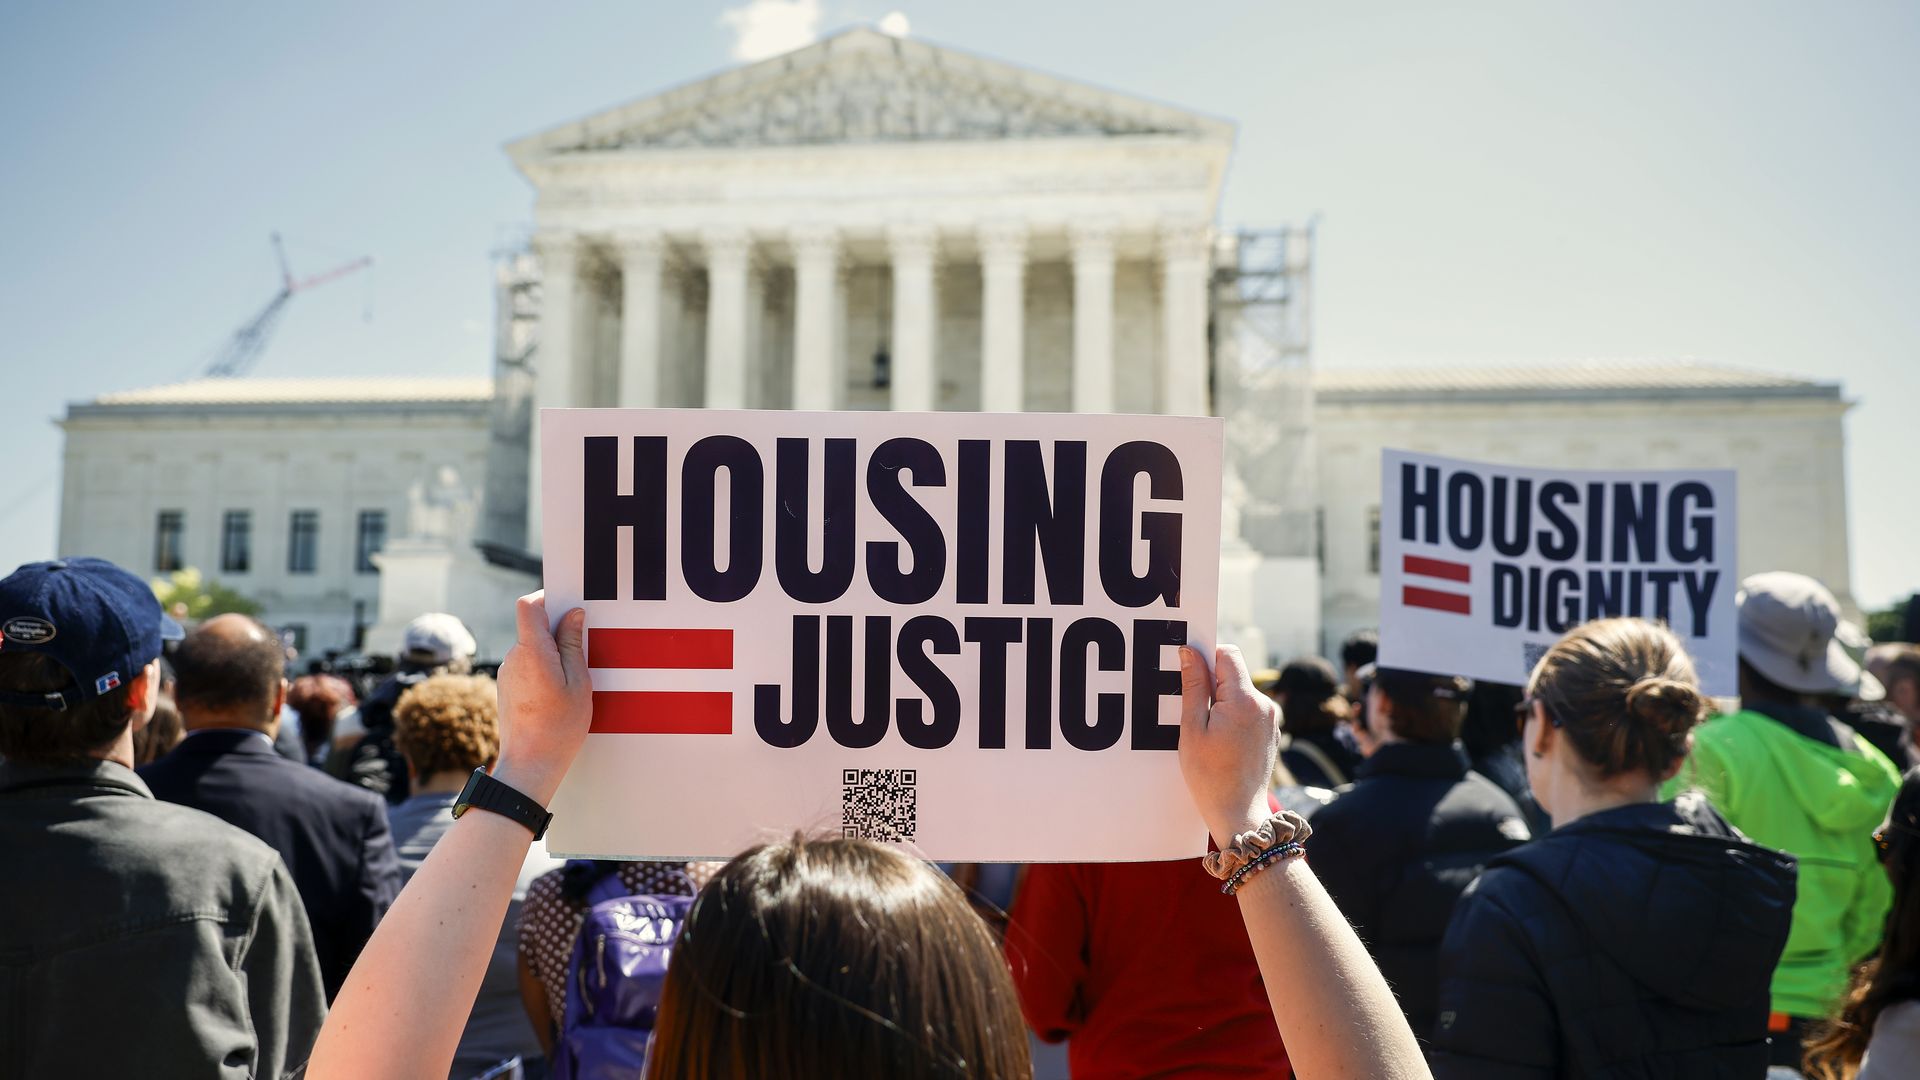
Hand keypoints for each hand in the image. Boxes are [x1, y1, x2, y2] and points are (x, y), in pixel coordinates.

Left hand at [492, 592, 591, 805]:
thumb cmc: (559, 727)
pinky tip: (558, 695)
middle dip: (558, 632)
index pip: (529, 606)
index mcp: (532, 651)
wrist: (529, 765)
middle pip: (533, 628)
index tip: (569, 607)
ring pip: (531, 649)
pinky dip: (543, 671)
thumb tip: (573, 614)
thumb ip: (574, 645)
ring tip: (572, 681)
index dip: (547, 598)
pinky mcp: (506, 688)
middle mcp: (513, 658)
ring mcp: (507, 673)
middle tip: (583, 651)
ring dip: (552, 655)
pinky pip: (526, 667)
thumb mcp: (579, 682)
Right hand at [1178, 644, 1279, 845]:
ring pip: (1240, 692)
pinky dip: (1231, 716)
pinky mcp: (1270, 732)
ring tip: (1205, 731)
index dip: (1206, 656)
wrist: (1238, 813)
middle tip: (1192, 710)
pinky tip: (1219, 740)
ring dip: (1221, 701)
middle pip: (1234, 673)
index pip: (1227, 654)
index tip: (1188, 670)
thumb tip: (1190, 652)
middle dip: (1211, 683)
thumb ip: (1194, 686)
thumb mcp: (1193, 728)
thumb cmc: (1210, 776)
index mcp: (1245, 700)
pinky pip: (1248, 710)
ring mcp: (1270, 719)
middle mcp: (1264, 705)